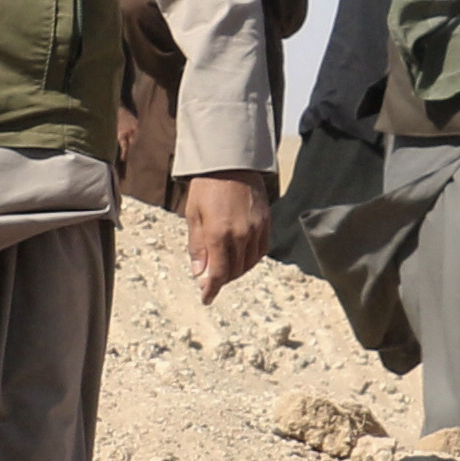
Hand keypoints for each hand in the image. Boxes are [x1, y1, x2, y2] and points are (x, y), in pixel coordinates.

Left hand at [182, 172, 273, 299]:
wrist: (231, 162)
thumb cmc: (206, 186)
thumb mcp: (193, 215)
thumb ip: (197, 246)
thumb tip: (199, 273)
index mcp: (218, 233)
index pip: (218, 273)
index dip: (211, 289)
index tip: (206, 298)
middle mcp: (240, 234)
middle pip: (234, 271)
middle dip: (222, 279)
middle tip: (211, 280)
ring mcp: (256, 229)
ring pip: (249, 263)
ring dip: (236, 271)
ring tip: (225, 268)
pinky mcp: (266, 222)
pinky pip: (261, 250)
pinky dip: (250, 259)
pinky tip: (241, 257)